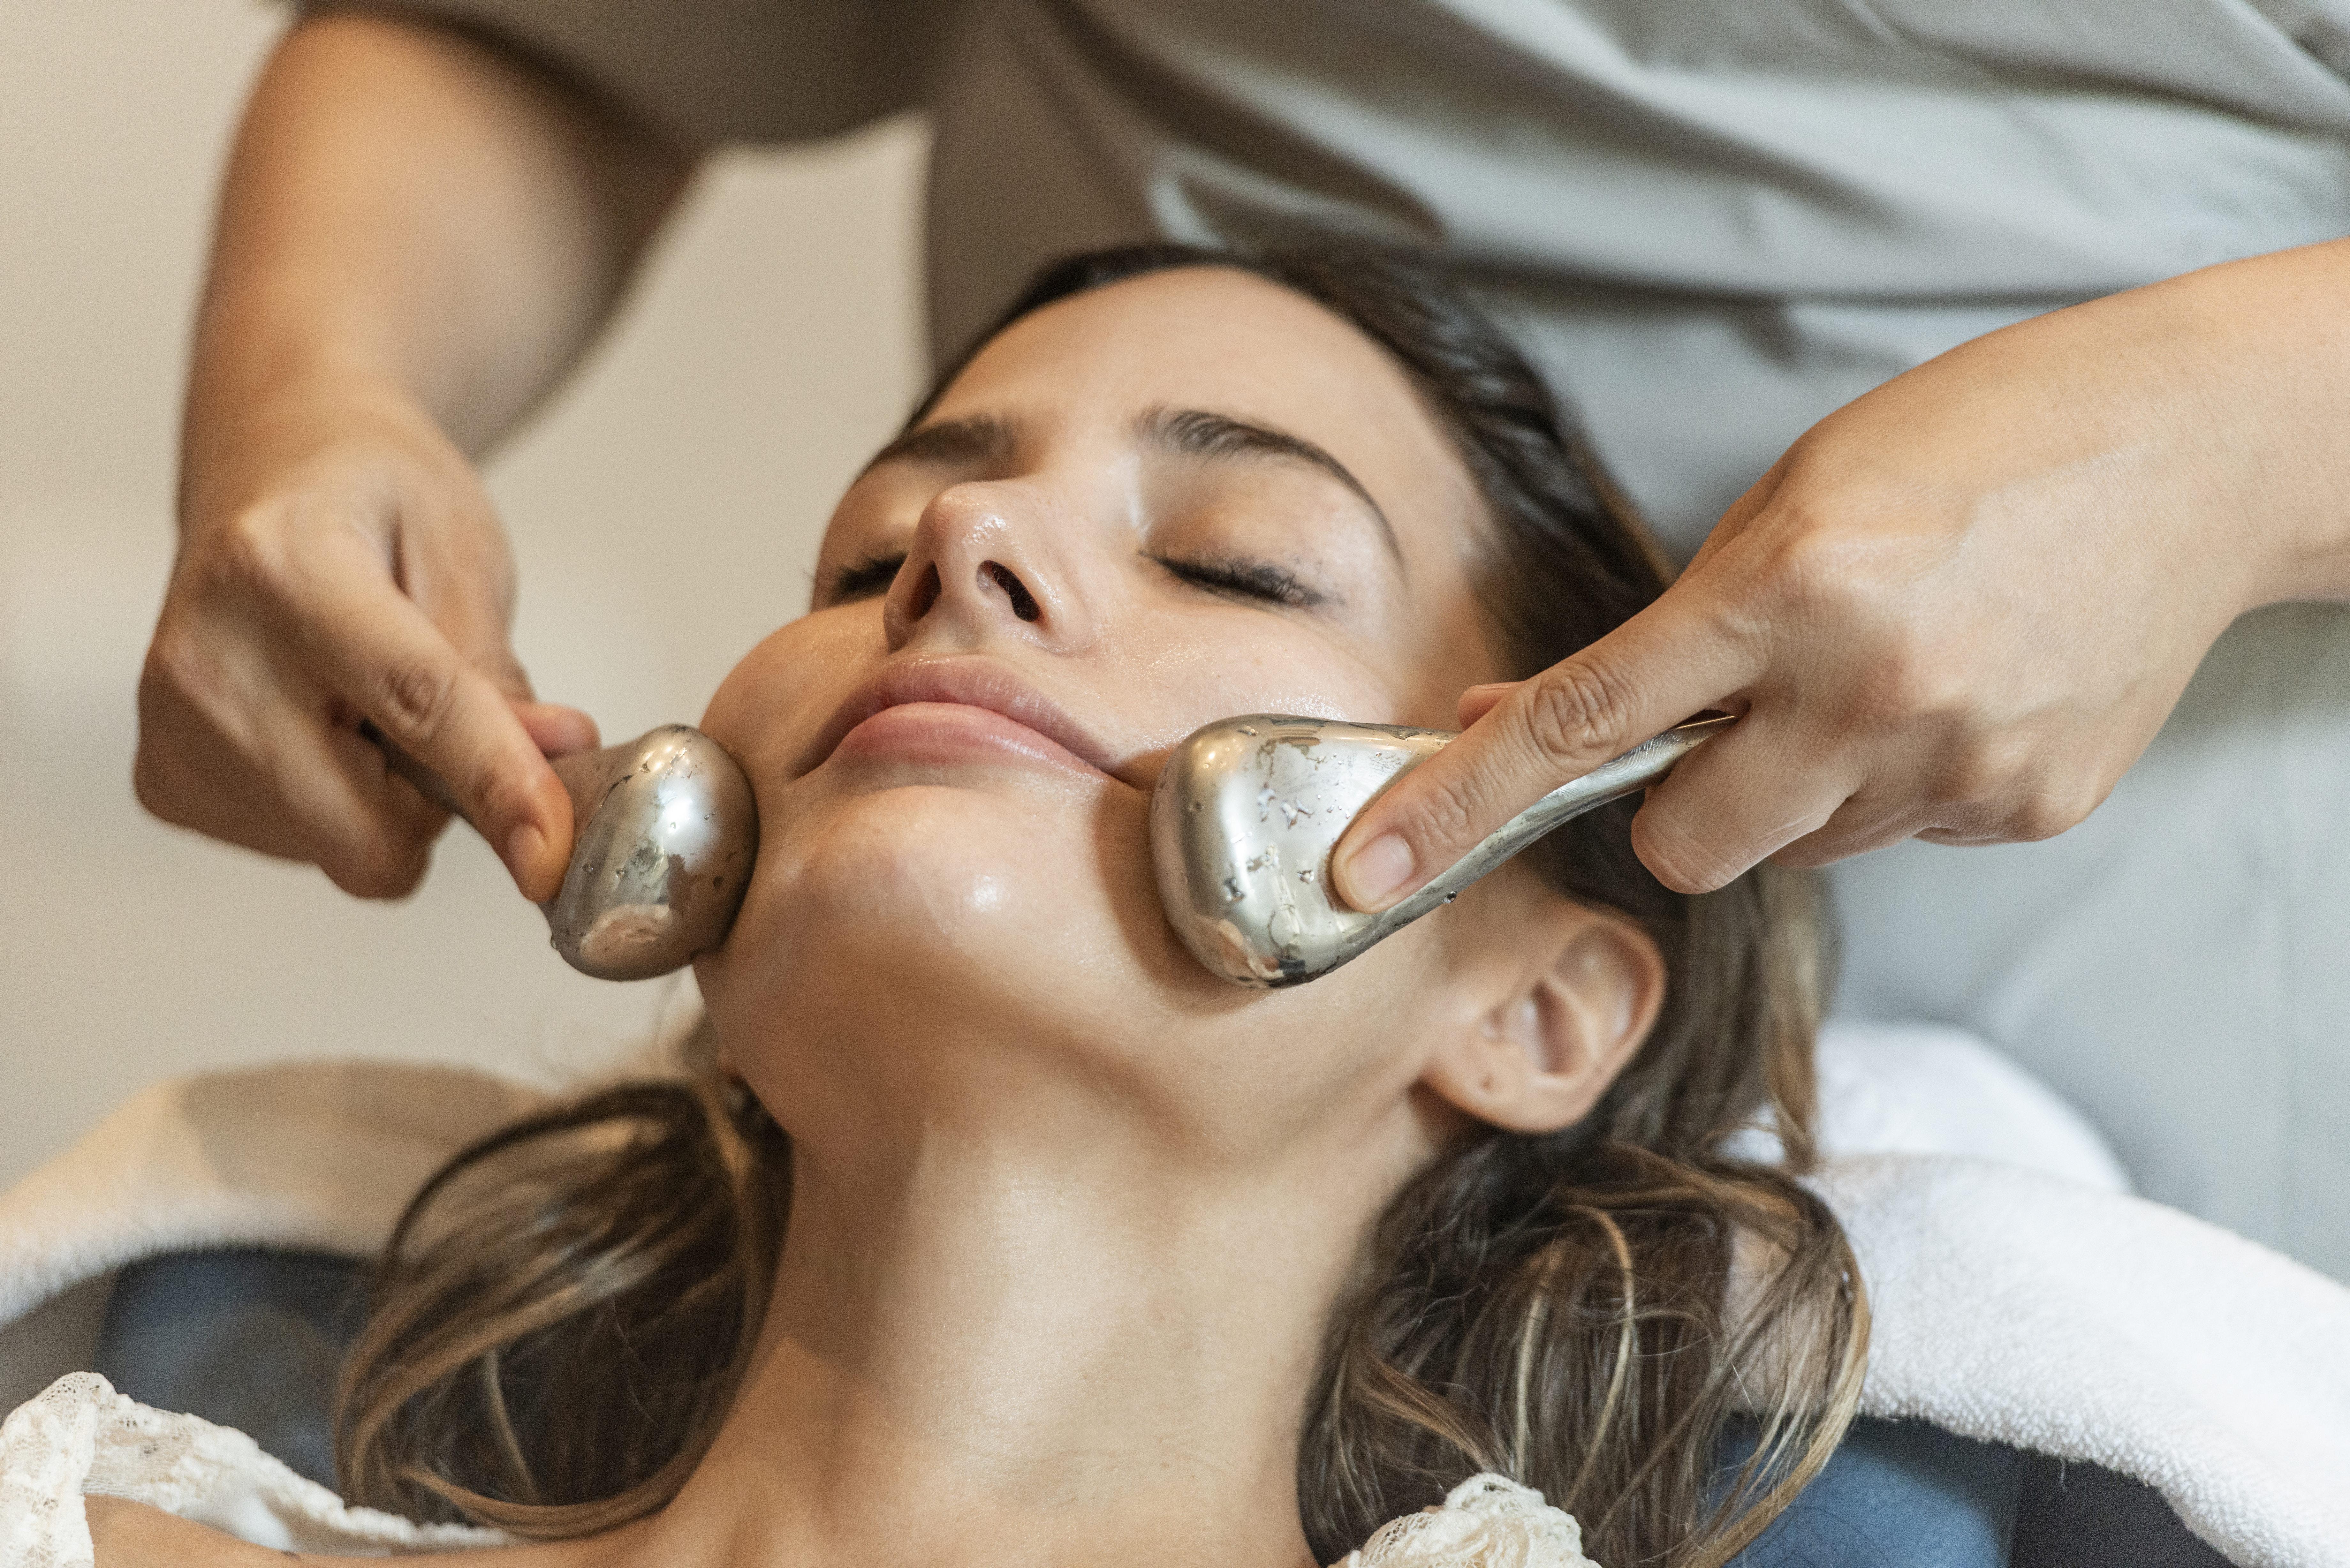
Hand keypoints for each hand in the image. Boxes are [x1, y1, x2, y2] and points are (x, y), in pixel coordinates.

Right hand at [137, 380, 594, 898]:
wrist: (270, 474)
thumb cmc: (369, 500)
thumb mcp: (460, 552)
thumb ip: (498, 673)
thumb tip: (551, 771)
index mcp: (285, 569)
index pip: (415, 705)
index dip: (496, 782)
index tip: (550, 850)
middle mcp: (208, 656)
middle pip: (366, 828)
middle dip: (436, 803)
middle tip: (437, 723)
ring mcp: (173, 729)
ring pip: (341, 853)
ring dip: (386, 801)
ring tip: (360, 701)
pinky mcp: (164, 781)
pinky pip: (299, 851)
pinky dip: (336, 808)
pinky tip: (317, 724)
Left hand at [1333, 244, 2349, 904]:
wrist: (2198, 448)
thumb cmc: (1976, 439)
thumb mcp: (1794, 494)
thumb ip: (1670, 628)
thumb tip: (1523, 718)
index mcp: (1792, 588)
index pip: (1582, 727)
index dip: (1456, 802)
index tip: (1365, 866)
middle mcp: (1869, 692)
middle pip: (1683, 845)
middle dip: (1674, 804)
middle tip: (1730, 720)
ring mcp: (1957, 765)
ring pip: (1792, 849)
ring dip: (1795, 786)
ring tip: (1879, 672)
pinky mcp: (2027, 809)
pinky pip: (1897, 835)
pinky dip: (1895, 783)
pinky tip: (1957, 691)